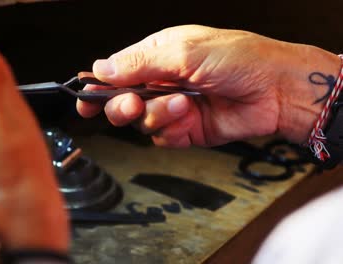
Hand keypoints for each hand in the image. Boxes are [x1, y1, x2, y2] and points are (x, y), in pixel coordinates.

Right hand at [77, 25, 339, 145]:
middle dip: (122, 106)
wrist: (276, 91)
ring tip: (181, 104)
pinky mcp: (185, 130)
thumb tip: (101, 67)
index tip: (84, 99)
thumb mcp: (184, 52)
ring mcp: (172, 108)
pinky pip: (161, 137)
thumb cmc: (239, 60)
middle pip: (121, 101)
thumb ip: (139, 63)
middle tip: (133, 104)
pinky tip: (189, 118)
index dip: (98, 87)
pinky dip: (171, 130)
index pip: (115, 72)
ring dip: (157, 115)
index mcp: (157, 56)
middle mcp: (162, 82)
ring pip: (141, 122)